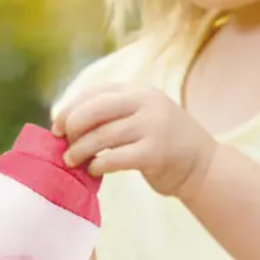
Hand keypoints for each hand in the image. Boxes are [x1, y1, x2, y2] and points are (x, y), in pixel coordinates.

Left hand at [55, 85, 214, 197]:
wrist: (202, 165)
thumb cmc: (163, 142)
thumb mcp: (143, 115)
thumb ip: (113, 113)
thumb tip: (64, 120)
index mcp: (140, 91)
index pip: (95, 92)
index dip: (70, 108)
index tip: (56, 125)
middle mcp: (147, 104)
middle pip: (94, 110)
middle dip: (72, 126)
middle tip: (63, 142)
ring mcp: (153, 127)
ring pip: (101, 136)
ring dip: (80, 150)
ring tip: (71, 160)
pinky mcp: (154, 153)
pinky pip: (114, 158)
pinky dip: (98, 164)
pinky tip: (94, 169)